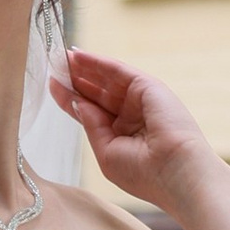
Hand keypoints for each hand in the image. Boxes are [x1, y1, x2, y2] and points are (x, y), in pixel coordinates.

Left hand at [51, 47, 215, 209]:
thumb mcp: (106, 152)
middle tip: (52, 64)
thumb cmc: (144, 173)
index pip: (91, 111)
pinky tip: (79, 55)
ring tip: (60, 56)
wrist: (177, 174)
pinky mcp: (148, 87)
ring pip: (105, 79)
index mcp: (122, 135)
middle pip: (96, 93)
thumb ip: (92, 125)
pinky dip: (98, 62)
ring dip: (83, 67)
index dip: (70, 98)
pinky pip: (118, 70)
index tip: (52, 84)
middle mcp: (131, 115)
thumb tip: (76, 101)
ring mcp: (140, 100)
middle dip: (74, 79)